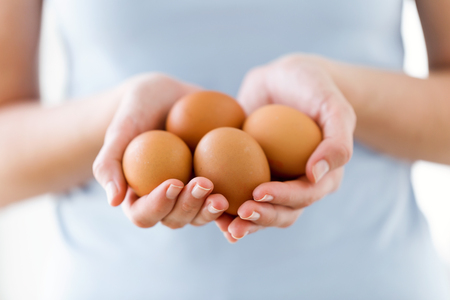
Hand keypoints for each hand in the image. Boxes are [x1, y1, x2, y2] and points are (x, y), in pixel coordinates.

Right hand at [93, 74, 228, 227]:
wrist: (166, 96)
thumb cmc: (137, 110)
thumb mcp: (120, 128)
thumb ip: (109, 162)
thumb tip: (113, 201)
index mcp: (140, 196)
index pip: (144, 214)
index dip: (158, 205)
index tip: (173, 183)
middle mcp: (168, 201)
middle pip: (178, 218)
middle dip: (191, 207)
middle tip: (204, 184)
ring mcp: (192, 195)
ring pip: (203, 215)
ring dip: (213, 210)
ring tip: (224, 194)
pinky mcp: (216, 183)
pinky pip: (227, 197)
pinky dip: (237, 202)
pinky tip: (249, 194)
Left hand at [216, 55, 355, 241]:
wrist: (284, 78)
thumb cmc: (313, 88)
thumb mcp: (333, 106)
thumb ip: (336, 140)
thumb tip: (317, 174)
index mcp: (322, 177)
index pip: (304, 195)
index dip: (283, 199)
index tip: (258, 192)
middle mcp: (297, 184)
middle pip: (282, 212)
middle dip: (261, 218)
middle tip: (239, 214)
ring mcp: (273, 180)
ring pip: (259, 210)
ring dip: (242, 222)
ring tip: (223, 224)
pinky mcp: (249, 173)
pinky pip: (236, 192)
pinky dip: (224, 204)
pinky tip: (206, 206)